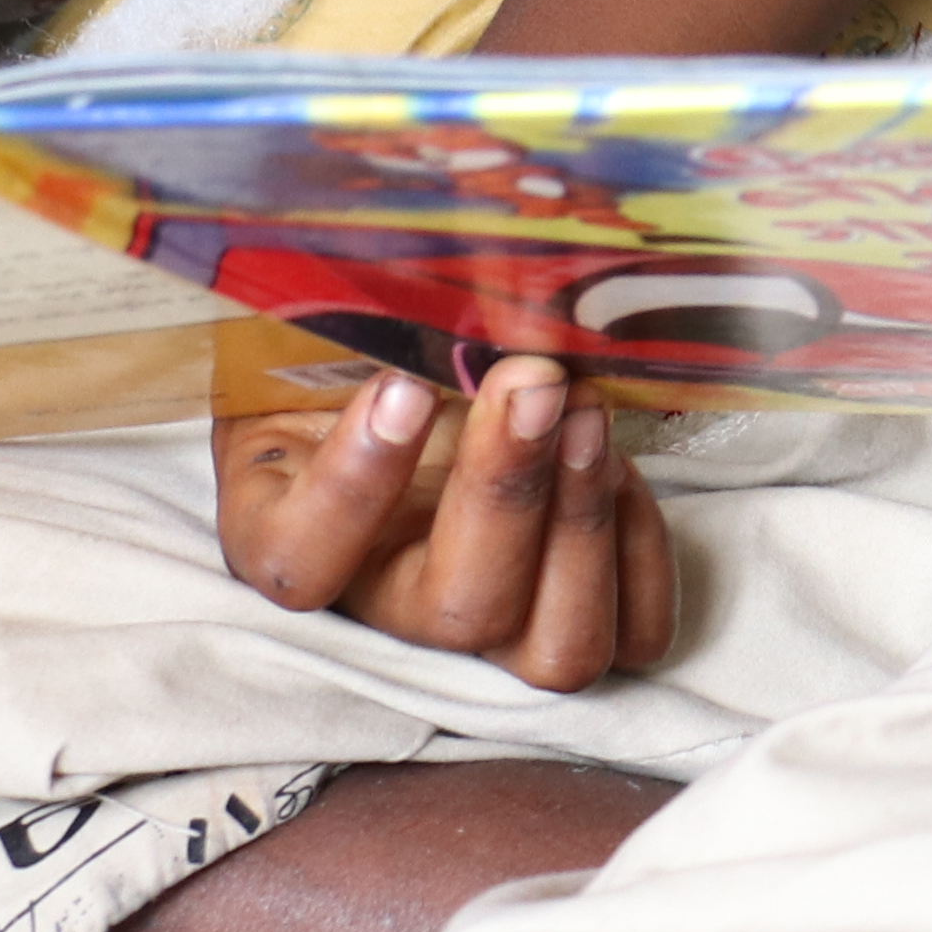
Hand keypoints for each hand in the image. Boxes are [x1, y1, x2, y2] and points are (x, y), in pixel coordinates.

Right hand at [216, 358, 673, 692]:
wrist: (405, 379)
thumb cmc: (349, 350)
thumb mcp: (321, 326)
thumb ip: (347, 319)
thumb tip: (422, 282)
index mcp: (292, 535)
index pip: (300, 563)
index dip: (353, 488)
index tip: (401, 387)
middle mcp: (390, 605)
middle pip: (459, 611)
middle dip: (508, 488)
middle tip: (536, 378)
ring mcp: (491, 628)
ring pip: (554, 649)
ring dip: (582, 523)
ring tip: (586, 410)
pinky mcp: (572, 617)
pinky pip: (634, 635)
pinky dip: (639, 547)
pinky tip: (614, 456)